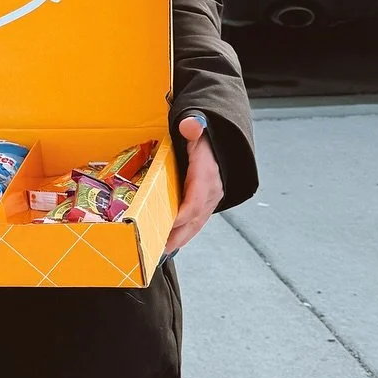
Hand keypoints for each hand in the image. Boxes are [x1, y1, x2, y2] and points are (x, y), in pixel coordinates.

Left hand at [166, 115, 223, 251]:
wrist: (221, 141)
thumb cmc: (203, 136)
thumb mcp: (198, 128)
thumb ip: (193, 127)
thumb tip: (191, 126)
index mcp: (206, 175)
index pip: (195, 202)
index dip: (181, 216)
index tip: (165, 227)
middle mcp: (211, 190)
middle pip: (195, 219)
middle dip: (177, 236)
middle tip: (157, 250)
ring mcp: (211, 198)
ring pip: (196, 224)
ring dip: (180, 239)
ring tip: (160, 251)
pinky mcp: (206, 202)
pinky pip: (196, 221)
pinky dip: (184, 233)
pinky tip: (170, 242)